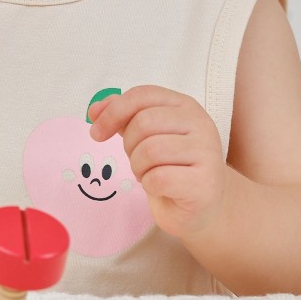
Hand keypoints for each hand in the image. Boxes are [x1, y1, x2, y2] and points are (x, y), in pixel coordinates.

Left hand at [88, 85, 227, 239]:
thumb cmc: (171, 165)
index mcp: (184, 106)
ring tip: (150, 174)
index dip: (113, 112)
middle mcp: (200, 123)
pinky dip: (150, 185)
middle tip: (139, 160)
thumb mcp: (146, 135)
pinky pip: (158, 178)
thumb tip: (94, 110)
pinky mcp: (204, 183)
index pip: (142, 95)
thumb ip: (123, 116)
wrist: (202, 204)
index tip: (97, 133)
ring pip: (150, 151)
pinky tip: (162, 188)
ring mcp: (206, 152)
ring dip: (139, 167)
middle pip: (143, 123)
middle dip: (129, 145)